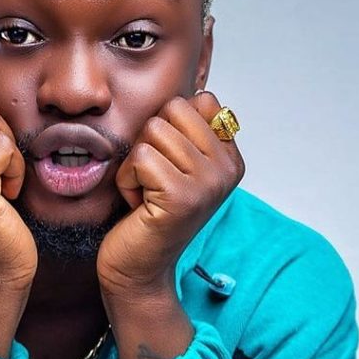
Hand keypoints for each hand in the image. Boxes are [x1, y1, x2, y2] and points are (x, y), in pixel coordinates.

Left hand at [97, 92, 245, 298]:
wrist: (138, 269)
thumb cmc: (148, 214)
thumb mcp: (175, 165)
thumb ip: (188, 131)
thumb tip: (198, 90)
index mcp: (230, 158)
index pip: (201, 100)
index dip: (169, 126)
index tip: (169, 166)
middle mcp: (227, 169)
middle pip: (173, 109)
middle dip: (149, 142)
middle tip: (153, 181)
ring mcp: (208, 183)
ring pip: (153, 131)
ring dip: (136, 164)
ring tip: (147, 194)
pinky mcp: (182, 196)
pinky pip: (139, 158)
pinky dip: (127, 181)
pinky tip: (139, 206)